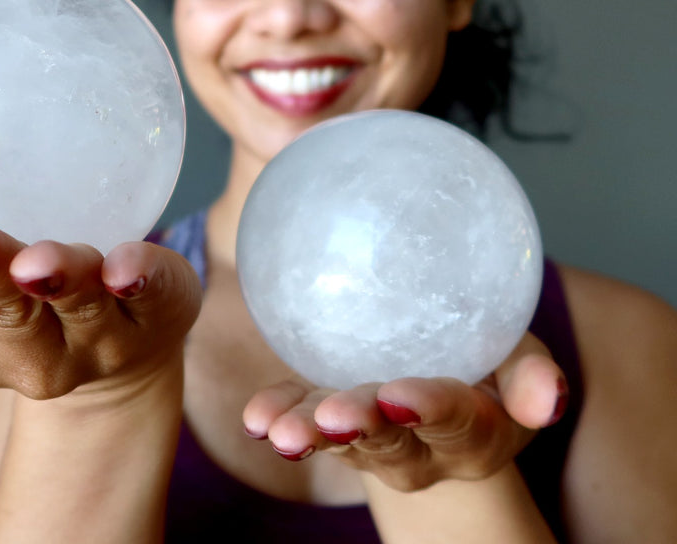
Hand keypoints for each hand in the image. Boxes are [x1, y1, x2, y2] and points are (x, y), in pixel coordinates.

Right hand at [0, 162, 201, 399]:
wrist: (123, 349)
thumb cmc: (18, 299)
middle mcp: (36, 350)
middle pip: (4, 310)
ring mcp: (100, 337)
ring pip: (76, 304)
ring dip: (56, 277)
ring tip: (34, 258)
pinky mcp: (157, 312)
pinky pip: (152, 294)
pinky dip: (140, 279)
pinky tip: (131, 264)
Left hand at [242, 334, 566, 490]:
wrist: (443, 375)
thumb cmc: (487, 358)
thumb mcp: (519, 359)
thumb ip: (531, 374)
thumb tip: (547, 398)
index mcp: (473, 430)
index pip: (454, 421)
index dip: (429, 409)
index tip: (399, 395)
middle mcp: (418, 445)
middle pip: (389, 442)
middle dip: (360, 428)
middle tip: (333, 419)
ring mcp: (367, 436)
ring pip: (339, 441)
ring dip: (309, 434)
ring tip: (280, 432)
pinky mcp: (326, 415)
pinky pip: (300, 420)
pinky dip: (278, 416)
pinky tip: (255, 419)